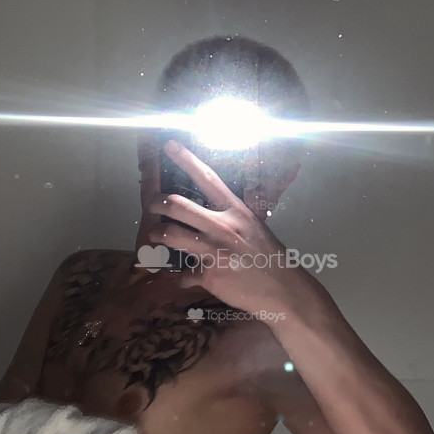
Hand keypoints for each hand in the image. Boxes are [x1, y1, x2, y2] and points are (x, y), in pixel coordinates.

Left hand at [147, 140, 305, 314]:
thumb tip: (206, 218)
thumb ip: (229, 220)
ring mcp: (214, 250)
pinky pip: (184, 274)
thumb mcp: (252, 228)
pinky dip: (183, 278)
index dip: (186, 159)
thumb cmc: (268, 256)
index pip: (208, 178)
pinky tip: (185, 279)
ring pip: (170, 234)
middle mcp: (223, 226)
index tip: (169, 144)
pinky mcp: (209, 274)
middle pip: (177, 205)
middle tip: (151, 205)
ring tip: (154, 237)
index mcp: (235, 211)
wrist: (282, 289)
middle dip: (156, 203)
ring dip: (156, 235)